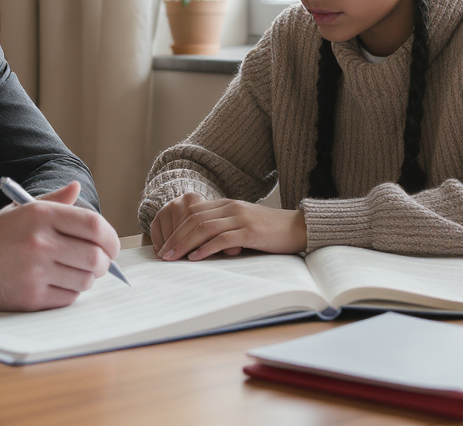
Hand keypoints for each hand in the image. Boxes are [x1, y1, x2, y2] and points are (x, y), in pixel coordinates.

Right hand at [0, 182, 120, 310]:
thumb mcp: (21, 210)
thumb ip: (54, 201)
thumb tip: (76, 187)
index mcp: (40, 215)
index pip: (94, 225)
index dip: (111, 238)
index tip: (111, 245)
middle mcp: (39, 242)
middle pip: (95, 257)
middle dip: (104, 262)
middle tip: (99, 263)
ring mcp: (35, 272)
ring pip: (85, 280)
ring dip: (87, 278)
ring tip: (76, 272)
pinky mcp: (31, 297)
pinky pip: (69, 297)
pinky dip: (70, 292)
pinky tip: (58, 283)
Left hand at [154, 198, 306, 261]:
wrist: (299, 228)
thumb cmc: (269, 231)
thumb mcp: (242, 224)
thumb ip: (222, 229)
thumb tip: (198, 246)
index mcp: (226, 204)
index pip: (192, 212)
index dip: (175, 228)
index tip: (165, 245)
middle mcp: (231, 208)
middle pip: (193, 219)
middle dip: (175, 238)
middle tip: (163, 255)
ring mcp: (240, 218)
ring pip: (204, 228)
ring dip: (185, 243)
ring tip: (173, 258)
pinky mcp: (250, 231)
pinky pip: (222, 239)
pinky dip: (206, 248)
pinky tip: (195, 258)